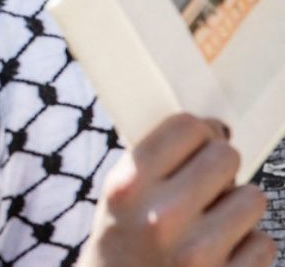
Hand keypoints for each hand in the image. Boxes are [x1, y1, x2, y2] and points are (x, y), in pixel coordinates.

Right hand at [81, 114, 276, 266]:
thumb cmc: (122, 247)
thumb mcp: (117, 199)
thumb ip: (154, 162)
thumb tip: (215, 130)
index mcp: (127, 188)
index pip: (187, 127)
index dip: (197, 134)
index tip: (195, 148)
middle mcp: (160, 218)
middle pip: (226, 156)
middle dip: (219, 170)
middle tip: (203, 188)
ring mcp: (197, 254)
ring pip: (252, 198)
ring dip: (236, 210)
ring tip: (209, 227)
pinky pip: (262, 244)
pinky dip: (246, 249)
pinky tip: (219, 256)